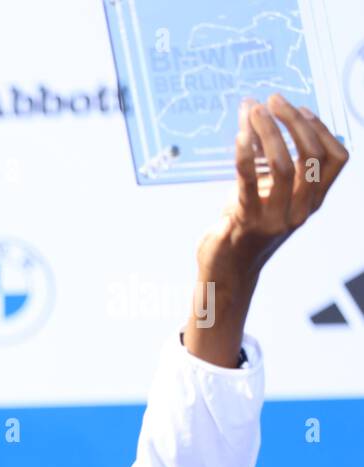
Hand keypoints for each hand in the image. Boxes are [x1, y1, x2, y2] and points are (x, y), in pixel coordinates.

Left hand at [196, 93, 349, 280]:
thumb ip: (265, 155)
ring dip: (268, 132)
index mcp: (313, 199)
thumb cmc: (245, 224)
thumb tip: (256, 110)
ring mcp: (275, 218)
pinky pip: (248, 183)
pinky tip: (238, 136)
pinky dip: (244, 156)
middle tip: (271, 100)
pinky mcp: (246, 222)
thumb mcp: (263, 188)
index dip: (320, 128)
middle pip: (311, 156)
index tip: (298, 107)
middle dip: (292, 122)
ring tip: (252, 110)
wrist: (226, 271)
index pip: (336, 157)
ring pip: (284, 167)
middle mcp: (301, 209)